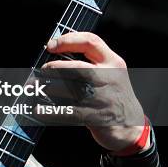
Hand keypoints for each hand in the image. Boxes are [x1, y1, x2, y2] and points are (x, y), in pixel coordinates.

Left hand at [39, 32, 144, 151]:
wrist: (131, 126)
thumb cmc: (113, 95)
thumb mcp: (111, 72)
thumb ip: (91, 61)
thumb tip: (54, 54)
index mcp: (112, 61)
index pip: (90, 41)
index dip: (67, 40)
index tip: (50, 45)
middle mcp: (109, 78)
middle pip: (76, 67)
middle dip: (54, 68)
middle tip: (42, 70)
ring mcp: (102, 98)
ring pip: (69, 89)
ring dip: (48, 88)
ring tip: (36, 87)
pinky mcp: (94, 117)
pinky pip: (67, 112)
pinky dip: (50, 111)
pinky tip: (39, 110)